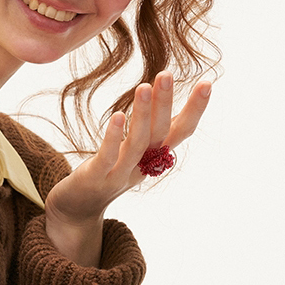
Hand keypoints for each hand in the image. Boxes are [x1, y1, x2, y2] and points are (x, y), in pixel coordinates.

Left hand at [45, 72, 211, 264]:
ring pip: (136, 145)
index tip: (207, 83)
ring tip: (144, 87)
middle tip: (167, 75)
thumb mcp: (133, 151)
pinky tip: (117, 116)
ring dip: (142, 116)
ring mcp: (119, 174)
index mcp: (154, 157)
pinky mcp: (95, 179)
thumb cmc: (107, 172)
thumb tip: (161, 93)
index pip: (180, 132)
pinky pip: (108, 158)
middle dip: (164, 105)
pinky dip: (114, 138)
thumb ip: (148, 129)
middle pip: (159, 135)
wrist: (77, 209)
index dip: (194, 111)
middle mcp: (142, 166)